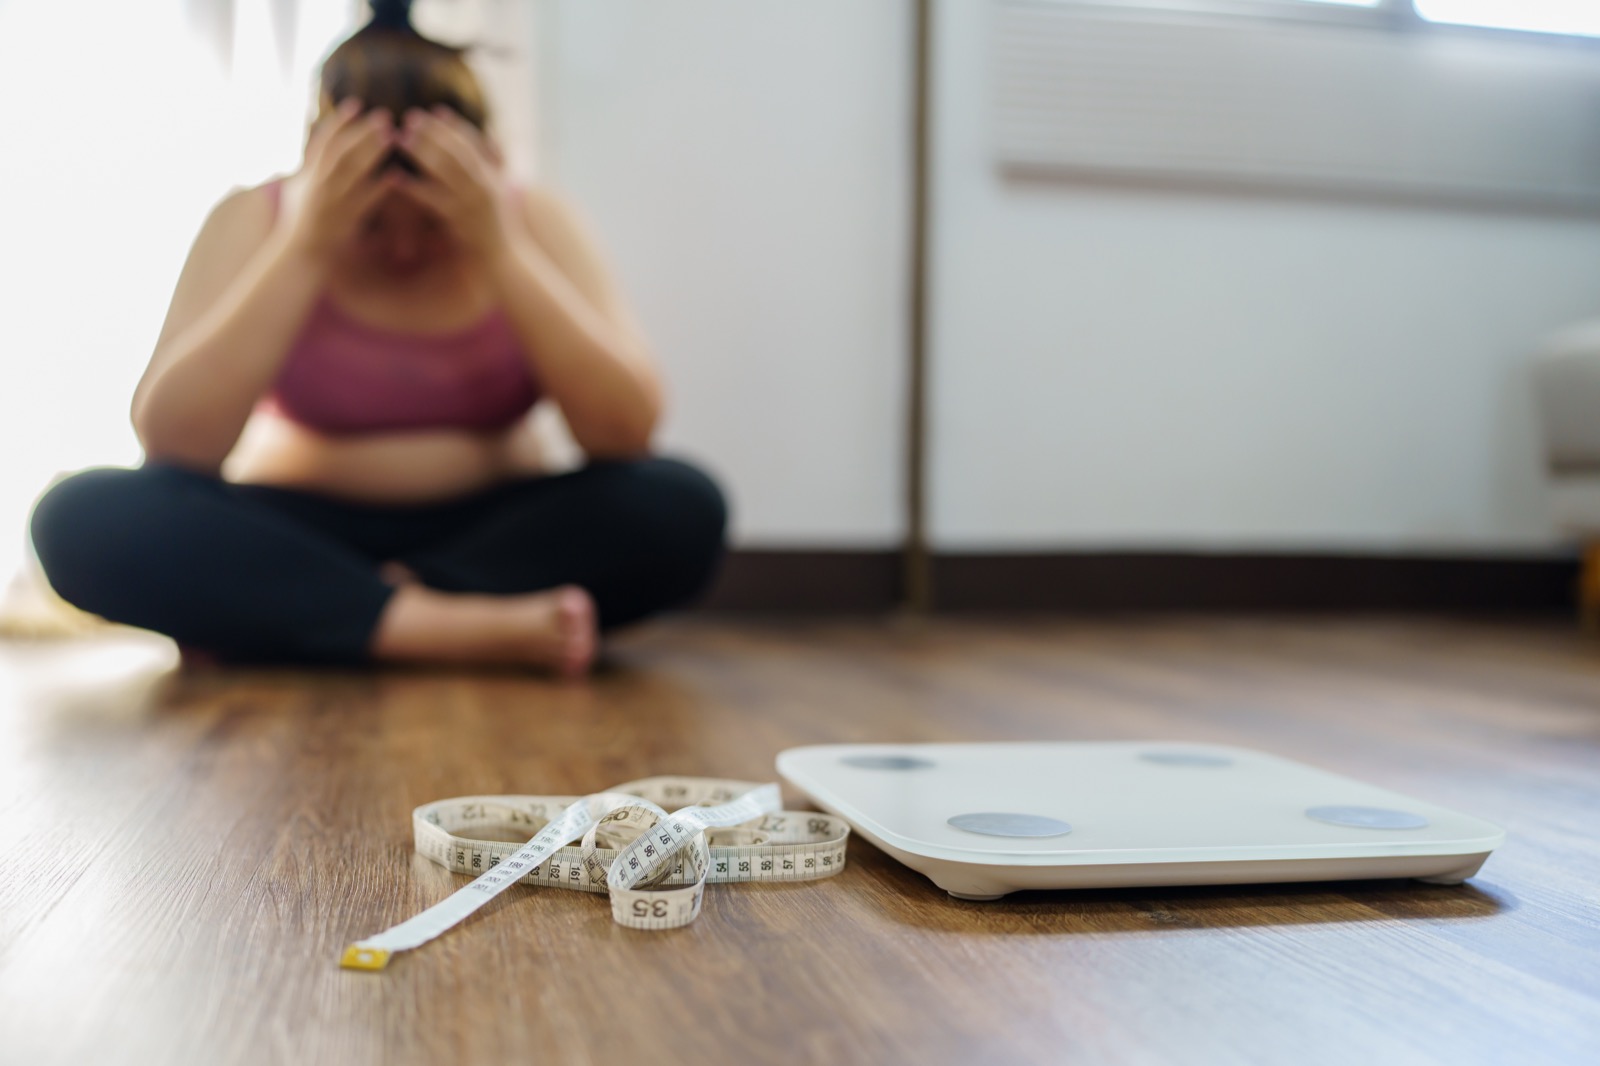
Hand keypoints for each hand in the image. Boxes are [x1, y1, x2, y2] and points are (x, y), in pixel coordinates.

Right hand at [278, 98, 402, 262]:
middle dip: (361, 132)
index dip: (339, 122)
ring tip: (392, 136)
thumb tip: (314, 140)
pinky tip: (396, 177)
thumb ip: (307, 164)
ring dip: (371, 151)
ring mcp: (329, 202)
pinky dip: (378, 188)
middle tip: (384, 116)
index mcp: (307, 174)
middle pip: (340, 151)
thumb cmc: (298, 222)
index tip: (356, 104)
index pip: (322, 141)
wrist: (298, 257)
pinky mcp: (342, 222)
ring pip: (351, 171)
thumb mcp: (297, 188)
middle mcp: (316, 185)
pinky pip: (362, 201)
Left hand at [389, 106, 519, 259]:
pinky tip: (395, 178)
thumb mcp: (501, 192)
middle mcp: (485, 186)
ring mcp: (473, 204)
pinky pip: (433, 199)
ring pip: (446, 171)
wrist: (503, 262)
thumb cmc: (498, 228)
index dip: (454, 126)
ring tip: (400, 138)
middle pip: (458, 151)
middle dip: (434, 133)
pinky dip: (413, 187)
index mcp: (494, 177)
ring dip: (422, 152)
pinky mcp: (459, 221)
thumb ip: (495, 164)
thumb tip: (490, 135)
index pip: (474, 144)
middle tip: (410, 118)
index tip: (435, 111)